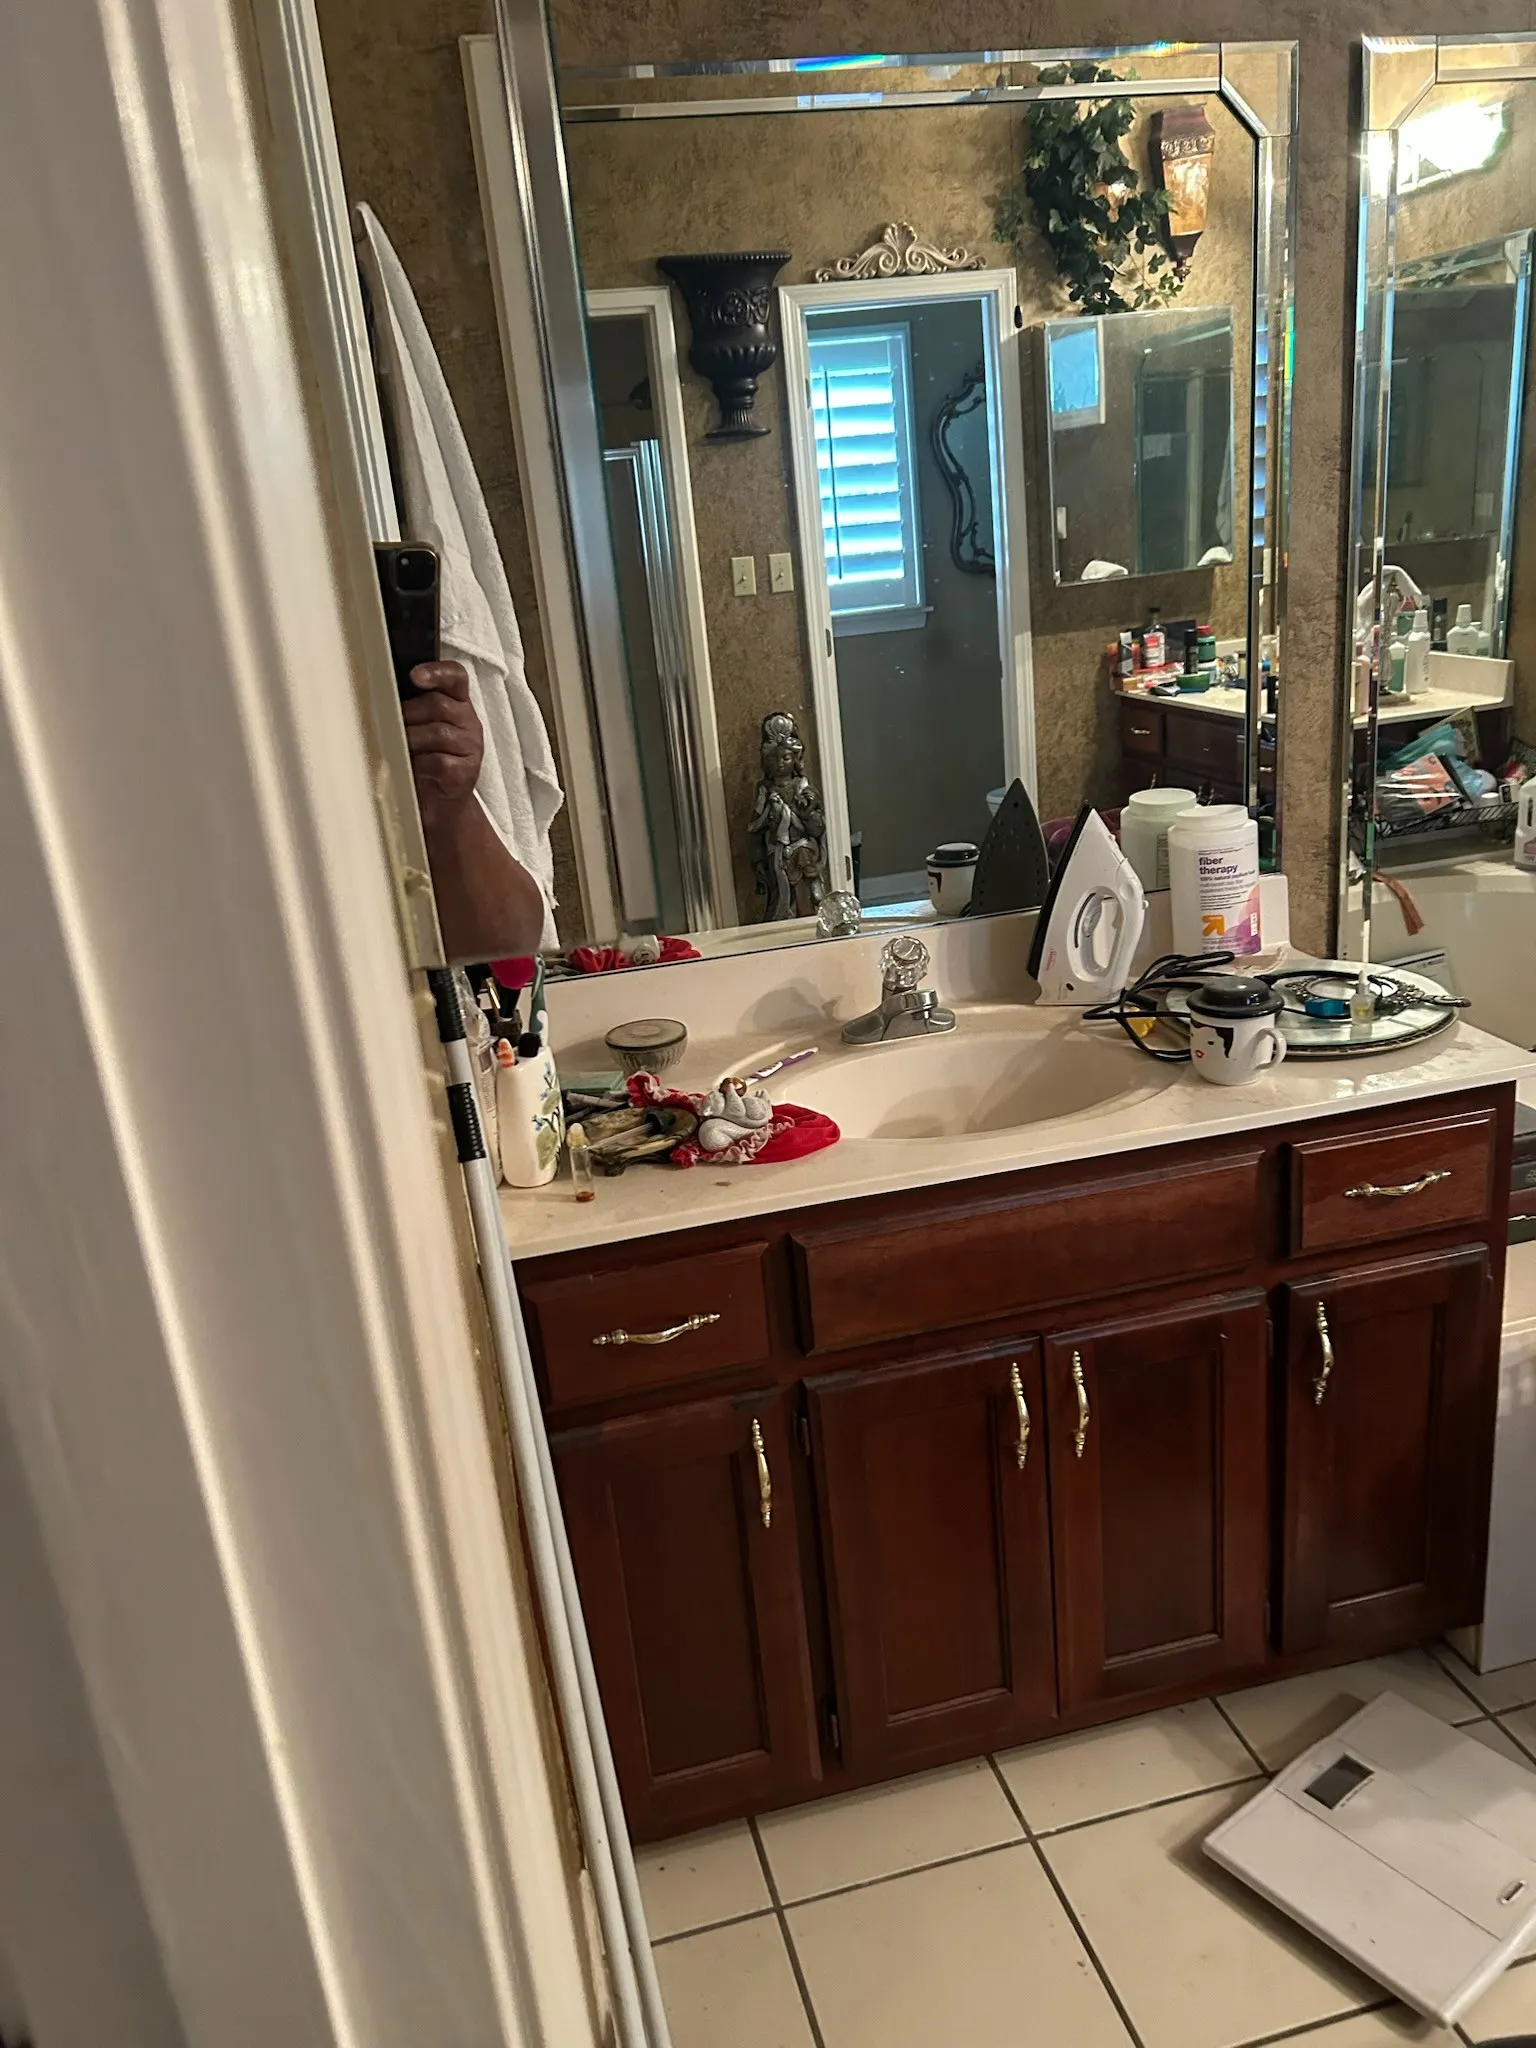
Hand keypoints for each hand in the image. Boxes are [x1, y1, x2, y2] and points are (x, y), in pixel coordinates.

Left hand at [403, 660, 481, 822]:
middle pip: (438, 704)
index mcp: (458, 703)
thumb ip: (409, 706)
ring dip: (412, 741)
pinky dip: (419, 766)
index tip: (415, 676)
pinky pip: (437, 761)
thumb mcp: (417, 727)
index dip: (437, 672)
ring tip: (403, 750)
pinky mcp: (466, 772)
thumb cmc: (423, 760)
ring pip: (437, 732)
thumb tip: (378, 695)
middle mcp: (468, 722)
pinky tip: (414, 770)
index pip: (456, 677)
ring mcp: (471, 747)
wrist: (438, 804)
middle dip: (409, 715)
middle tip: (395, 727)